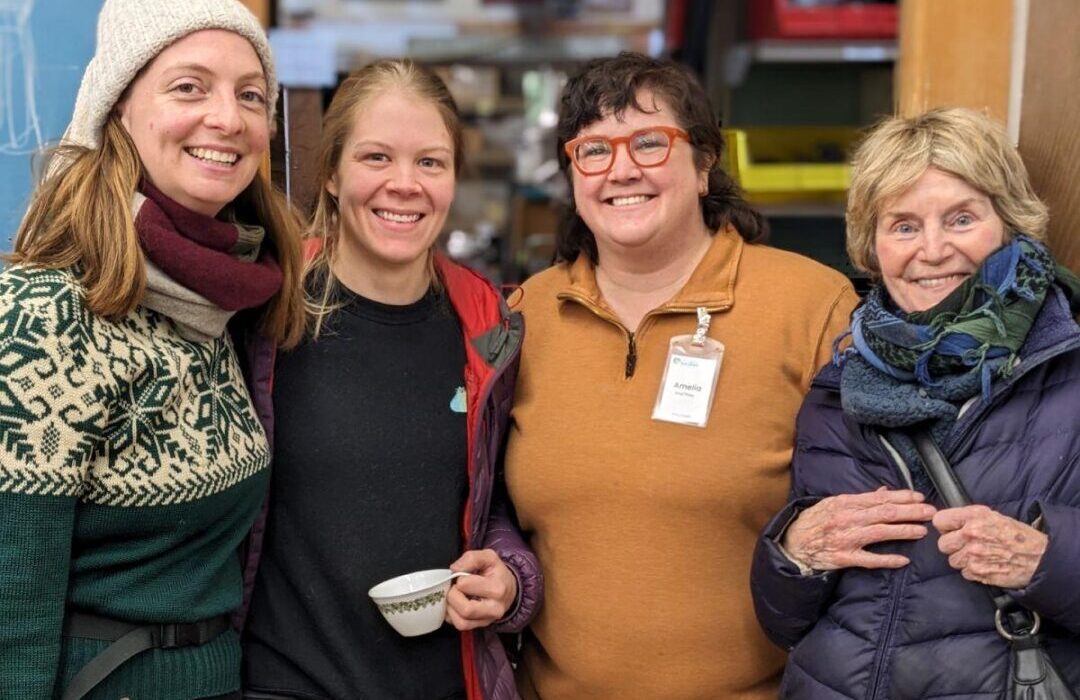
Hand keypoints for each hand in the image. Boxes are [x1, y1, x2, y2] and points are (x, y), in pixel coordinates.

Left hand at [445, 549, 517, 630]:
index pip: (465, 585)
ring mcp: (487, 620)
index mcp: (497, 588)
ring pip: (461, 622)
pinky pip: (460, 626)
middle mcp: (495, 608)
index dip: (458, 578)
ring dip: (451, 608)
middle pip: (465, 609)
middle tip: (455, 588)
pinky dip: (452, 616)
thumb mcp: (488, 557)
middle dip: (453, 596)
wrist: (508, 589)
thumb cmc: (496, 572)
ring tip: (454, 596)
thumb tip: (454, 569)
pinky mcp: (480, 626)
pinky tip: (455, 605)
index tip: (461, 575)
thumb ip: (471, 558)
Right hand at [782, 486, 936, 570]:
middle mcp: (847, 518)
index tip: (919, 497)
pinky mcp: (843, 557)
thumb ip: (860, 499)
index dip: (902, 497)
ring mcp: (845, 538)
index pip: (879, 498)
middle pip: (885, 513)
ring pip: (880, 533)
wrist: (791, 542)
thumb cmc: (815, 521)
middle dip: (910, 512)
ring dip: (904, 531)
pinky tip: (903, 560)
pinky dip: (887, 559)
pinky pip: (869, 559)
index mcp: (845, 502)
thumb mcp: (834, 503)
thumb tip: (884, 492)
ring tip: (922, 531)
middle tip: (930, 512)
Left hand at [934, 506, 1047, 587]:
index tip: (950, 530)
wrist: (1040, 558)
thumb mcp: (994, 517)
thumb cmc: (1019, 536)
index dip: (945, 526)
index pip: (939, 521)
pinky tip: (985, 565)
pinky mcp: (978, 572)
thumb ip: (970, 518)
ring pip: (952, 560)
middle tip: (965, 545)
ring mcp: (973, 555)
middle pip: (942, 544)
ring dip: (962, 560)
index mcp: (974, 517)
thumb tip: (951, 521)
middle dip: (952, 545)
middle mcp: (970, 535)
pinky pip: (964, 573)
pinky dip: (972, 571)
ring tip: (979, 556)